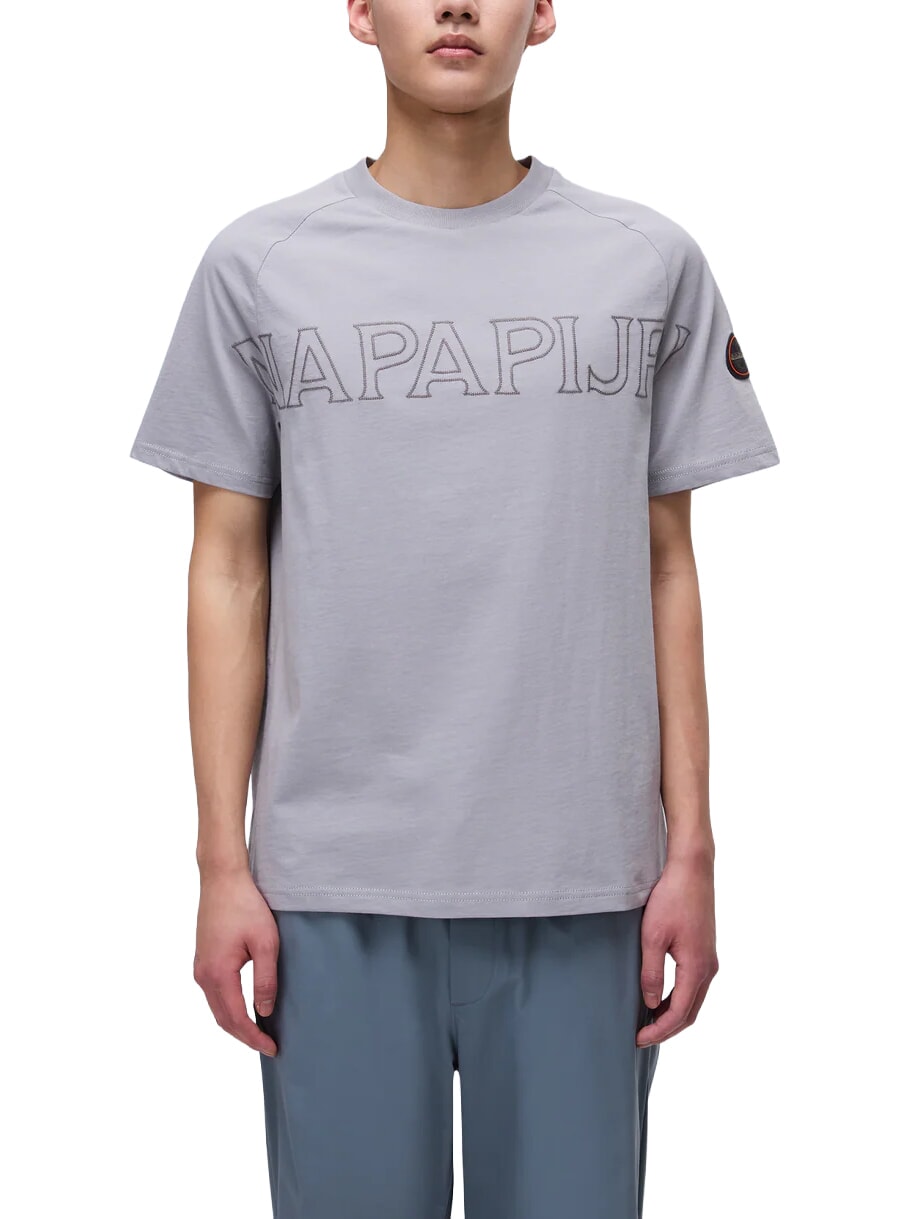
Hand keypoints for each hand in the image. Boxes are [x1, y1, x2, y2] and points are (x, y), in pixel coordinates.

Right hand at [193, 868, 279, 1055]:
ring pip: (216, 1008)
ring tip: (259, 1032)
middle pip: (222, 1019)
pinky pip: (214, 994)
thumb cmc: (246, 906)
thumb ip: (265, 979)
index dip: (254, 1037)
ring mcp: (200, 968)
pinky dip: (228, 1008)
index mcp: (218, 973)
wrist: (222, 880)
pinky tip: (244, 1009)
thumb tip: (264, 1011)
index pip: (236, 1018)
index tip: (272, 1048)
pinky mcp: (202, 960)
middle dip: (245, 1036)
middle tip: (268, 1046)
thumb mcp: (265, 942)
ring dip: (236, 1024)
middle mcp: (203, 975)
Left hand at [636, 852, 718, 1047]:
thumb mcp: (653, 937)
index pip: (679, 1013)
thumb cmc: (671, 898)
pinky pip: (694, 985)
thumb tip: (650, 1003)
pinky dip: (679, 999)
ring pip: (694, 1000)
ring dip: (674, 1015)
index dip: (659, 1031)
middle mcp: (709, 968)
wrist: (691, 869)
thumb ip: (651, 972)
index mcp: (697, 968)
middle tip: (641, 1036)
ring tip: (648, 1021)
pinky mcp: (705, 950)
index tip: (638, 1039)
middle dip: (667, 1028)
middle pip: (691, 1012)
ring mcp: (709, 959)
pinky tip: (661, 997)